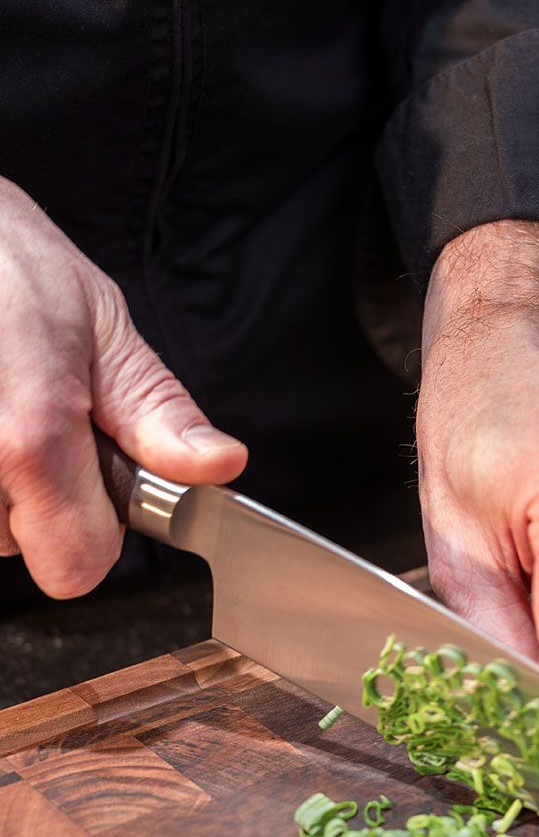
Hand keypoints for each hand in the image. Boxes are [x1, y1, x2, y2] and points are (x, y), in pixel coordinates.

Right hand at [0, 178, 246, 597]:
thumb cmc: (12, 268)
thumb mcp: (104, 330)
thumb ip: (160, 414)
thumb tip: (219, 467)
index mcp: (30, 438)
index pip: (75, 567)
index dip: (97, 533)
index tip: (95, 482)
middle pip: (17, 549)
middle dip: (36, 499)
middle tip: (34, 420)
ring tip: (1, 407)